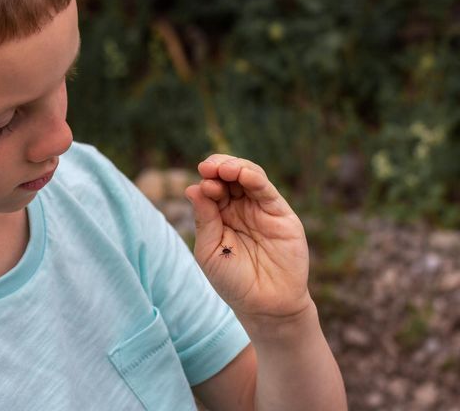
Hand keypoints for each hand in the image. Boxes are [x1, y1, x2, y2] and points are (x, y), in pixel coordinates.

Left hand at [185, 155, 311, 326]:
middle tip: (208, 168)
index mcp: (219, 215)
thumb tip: (192, 188)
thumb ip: (204, 220)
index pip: (212, 188)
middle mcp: (240, 208)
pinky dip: (255, 178)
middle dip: (217, 167)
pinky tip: (243, 174)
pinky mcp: (280, 214)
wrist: (266, 305)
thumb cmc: (233, 281)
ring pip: (249, 176)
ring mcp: (260, 209)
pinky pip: (267, 191)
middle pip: (229, 176)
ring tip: (223, 168)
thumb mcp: (209, 251)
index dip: (206, 180)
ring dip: (235, 167)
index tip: (201, 184)